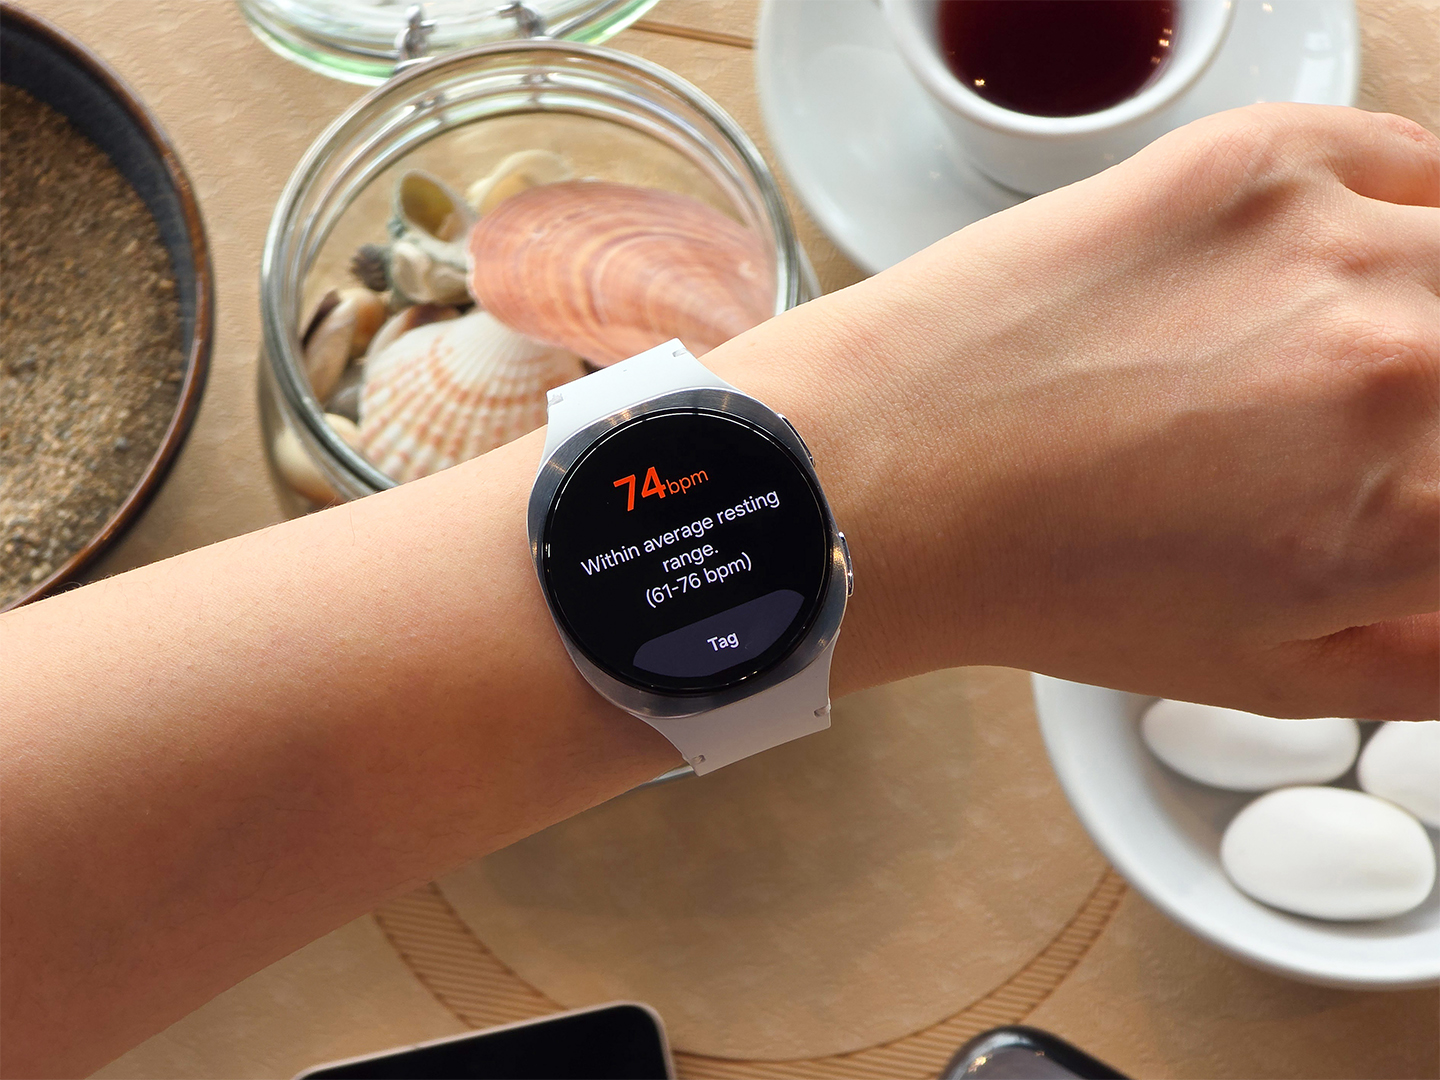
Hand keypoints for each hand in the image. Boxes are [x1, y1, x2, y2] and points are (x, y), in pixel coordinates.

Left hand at [717, 104, 1437, 718]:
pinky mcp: (1253, 159)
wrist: (887, 475)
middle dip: (1435, 412)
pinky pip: (1407, 156)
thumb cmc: (1048, 581)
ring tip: (1326, 359)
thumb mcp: (1268, 673)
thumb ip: (1435, 651)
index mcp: (1415, 521)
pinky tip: (1323, 266)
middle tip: (1367, 427)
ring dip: (1420, 307)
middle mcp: (1406, 369)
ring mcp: (1333, 243)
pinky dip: (1400, 208)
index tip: (1414, 485)